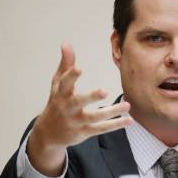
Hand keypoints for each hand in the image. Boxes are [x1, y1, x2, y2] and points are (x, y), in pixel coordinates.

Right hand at [27, 43, 131, 175]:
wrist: (48, 134)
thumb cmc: (56, 103)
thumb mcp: (57, 85)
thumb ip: (65, 65)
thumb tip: (66, 43)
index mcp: (61, 94)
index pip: (64, 84)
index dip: (71, 76)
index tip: (79, 68)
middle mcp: (67, 108)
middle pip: (78, 102)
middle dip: (91, 97)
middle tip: (105, 91)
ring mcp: (76, 122)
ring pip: (95, 117)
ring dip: (112, 112)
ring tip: (127, 105)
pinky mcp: (84, 132)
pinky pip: (101, 129)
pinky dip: (115, 125)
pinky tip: (129, 120)